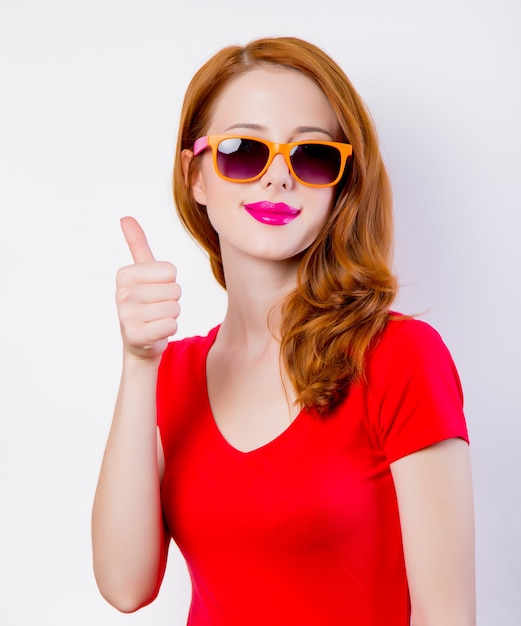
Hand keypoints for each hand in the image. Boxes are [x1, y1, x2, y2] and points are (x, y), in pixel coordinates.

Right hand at [116, 217, 180, 359]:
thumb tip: (125, 217)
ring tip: (156, 318)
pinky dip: (169, 330)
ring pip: (174, 309)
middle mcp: (121, 294)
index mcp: (124, 274)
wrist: (139, 340)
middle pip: (174, 290)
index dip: (169, 282)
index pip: (170, 271)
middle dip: (171, 300)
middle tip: (156, 307)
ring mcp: (126, 316)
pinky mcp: (135, 336)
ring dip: (171, 316)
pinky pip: (171, 326)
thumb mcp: (142, 272)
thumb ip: (137, 244)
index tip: (155, 290)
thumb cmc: (145, 302)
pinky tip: (156, 332)